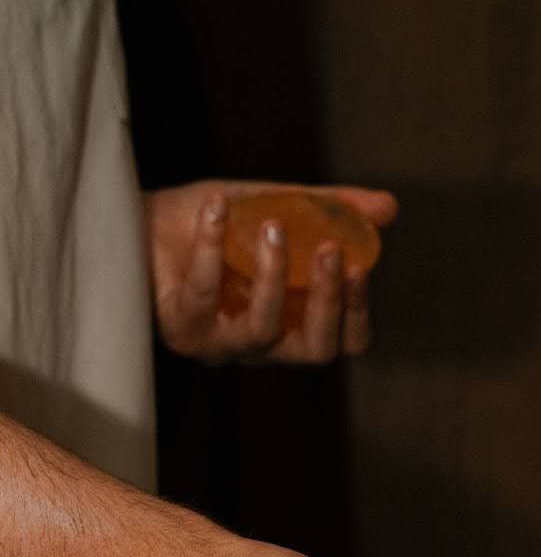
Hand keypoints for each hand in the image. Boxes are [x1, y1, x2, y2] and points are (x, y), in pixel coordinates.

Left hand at [143, 180, 397, 365]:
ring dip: (275, 277)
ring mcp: (219, 342)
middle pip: (315, 350)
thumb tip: (390, 207)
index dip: (357, 313)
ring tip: (274, 225)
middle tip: (331, 252)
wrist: (135, 221)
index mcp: (290, 322)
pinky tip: (216, 206)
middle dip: (329, 302)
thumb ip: (330, 209)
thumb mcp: (277, 205)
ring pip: (263, 331)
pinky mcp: (181, 327)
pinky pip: (206, 292)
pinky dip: (213, 244)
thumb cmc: (210, 224)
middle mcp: (259, 344)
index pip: (342, 341)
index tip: (358, 266)